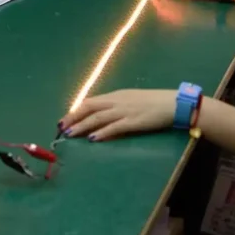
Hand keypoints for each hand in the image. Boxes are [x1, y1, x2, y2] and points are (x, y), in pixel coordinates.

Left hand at [59, 89, 175, 141]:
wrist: (173, 104)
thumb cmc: (153, 102)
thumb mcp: (131, 100)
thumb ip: (117, 106)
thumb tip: (101, 117)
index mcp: (116, 95)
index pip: (91, 101)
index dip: (76, 110)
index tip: (65, 119)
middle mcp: (117, 101)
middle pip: (90, 107)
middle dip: (74, 117)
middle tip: (61, 128)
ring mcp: (125, 111)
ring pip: (98, 117)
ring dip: (82, 126)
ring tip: (70, 134)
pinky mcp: (133, 122)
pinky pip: (114, 127)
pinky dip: (102, 132)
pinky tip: (93, 138)